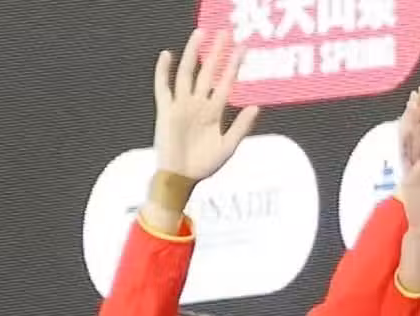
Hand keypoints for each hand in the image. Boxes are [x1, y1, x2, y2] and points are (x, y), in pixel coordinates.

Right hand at [153, 29, 258, 182]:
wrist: (181, 179)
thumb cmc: (204, 166)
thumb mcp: (228, 146)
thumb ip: (241, 126)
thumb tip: (256, 106)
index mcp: (214, 112)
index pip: (226, 83)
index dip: (234, 66)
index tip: (243, 49)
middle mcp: (198, 105)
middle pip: (208, 72)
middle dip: (216, 53)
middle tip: (225, 32)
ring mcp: (182, 106)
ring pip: (187, 74)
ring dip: (193, 54)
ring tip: (200, 34)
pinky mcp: (166, 112)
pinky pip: (163, 88)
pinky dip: (163, 72)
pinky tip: (167, 55)